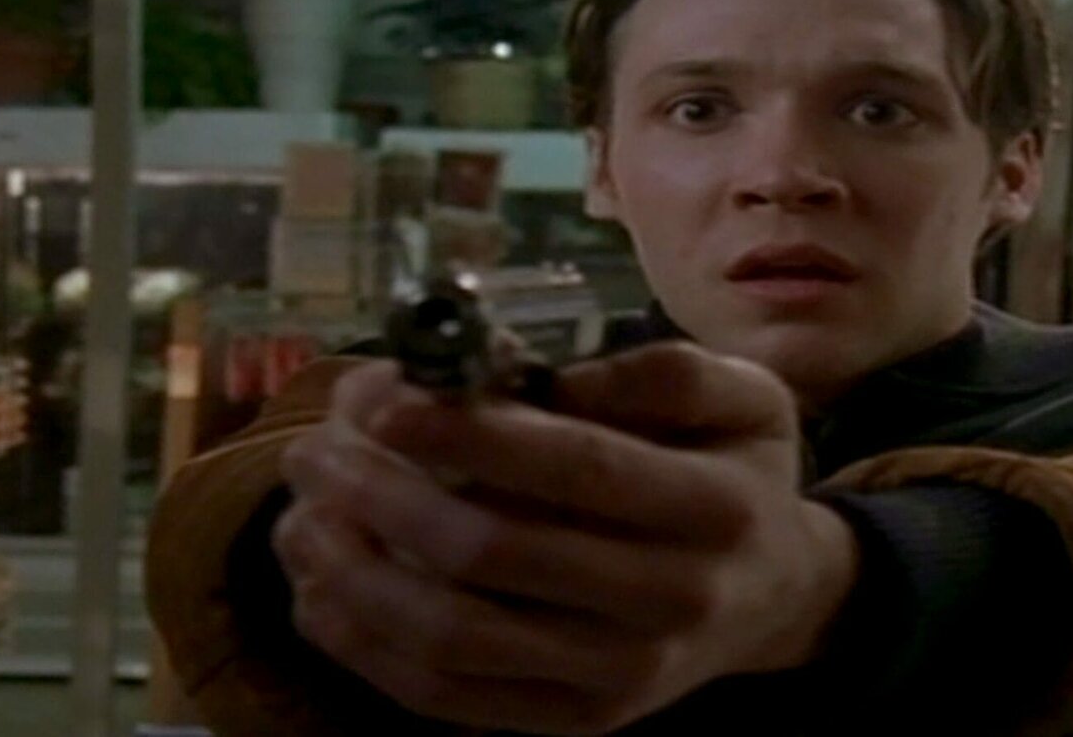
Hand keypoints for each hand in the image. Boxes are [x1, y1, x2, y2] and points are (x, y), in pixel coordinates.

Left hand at [273, 341, 859, 734]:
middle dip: (383, 497)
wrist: (774, 596)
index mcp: (711, 508)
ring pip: (457, 638)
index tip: (387, 403)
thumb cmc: (736, 472)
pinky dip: (369, 650)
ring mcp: (621, 676)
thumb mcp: (738, 395)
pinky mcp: (577, 718)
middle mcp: (671, 601)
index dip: (473, 435)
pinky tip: (321, 594)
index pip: (577, 470)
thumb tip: (542, 378)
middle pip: (496, 554)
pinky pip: (452, 697)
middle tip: (314, 452)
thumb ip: (656, 372)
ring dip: (356, 576)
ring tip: (298, 517)